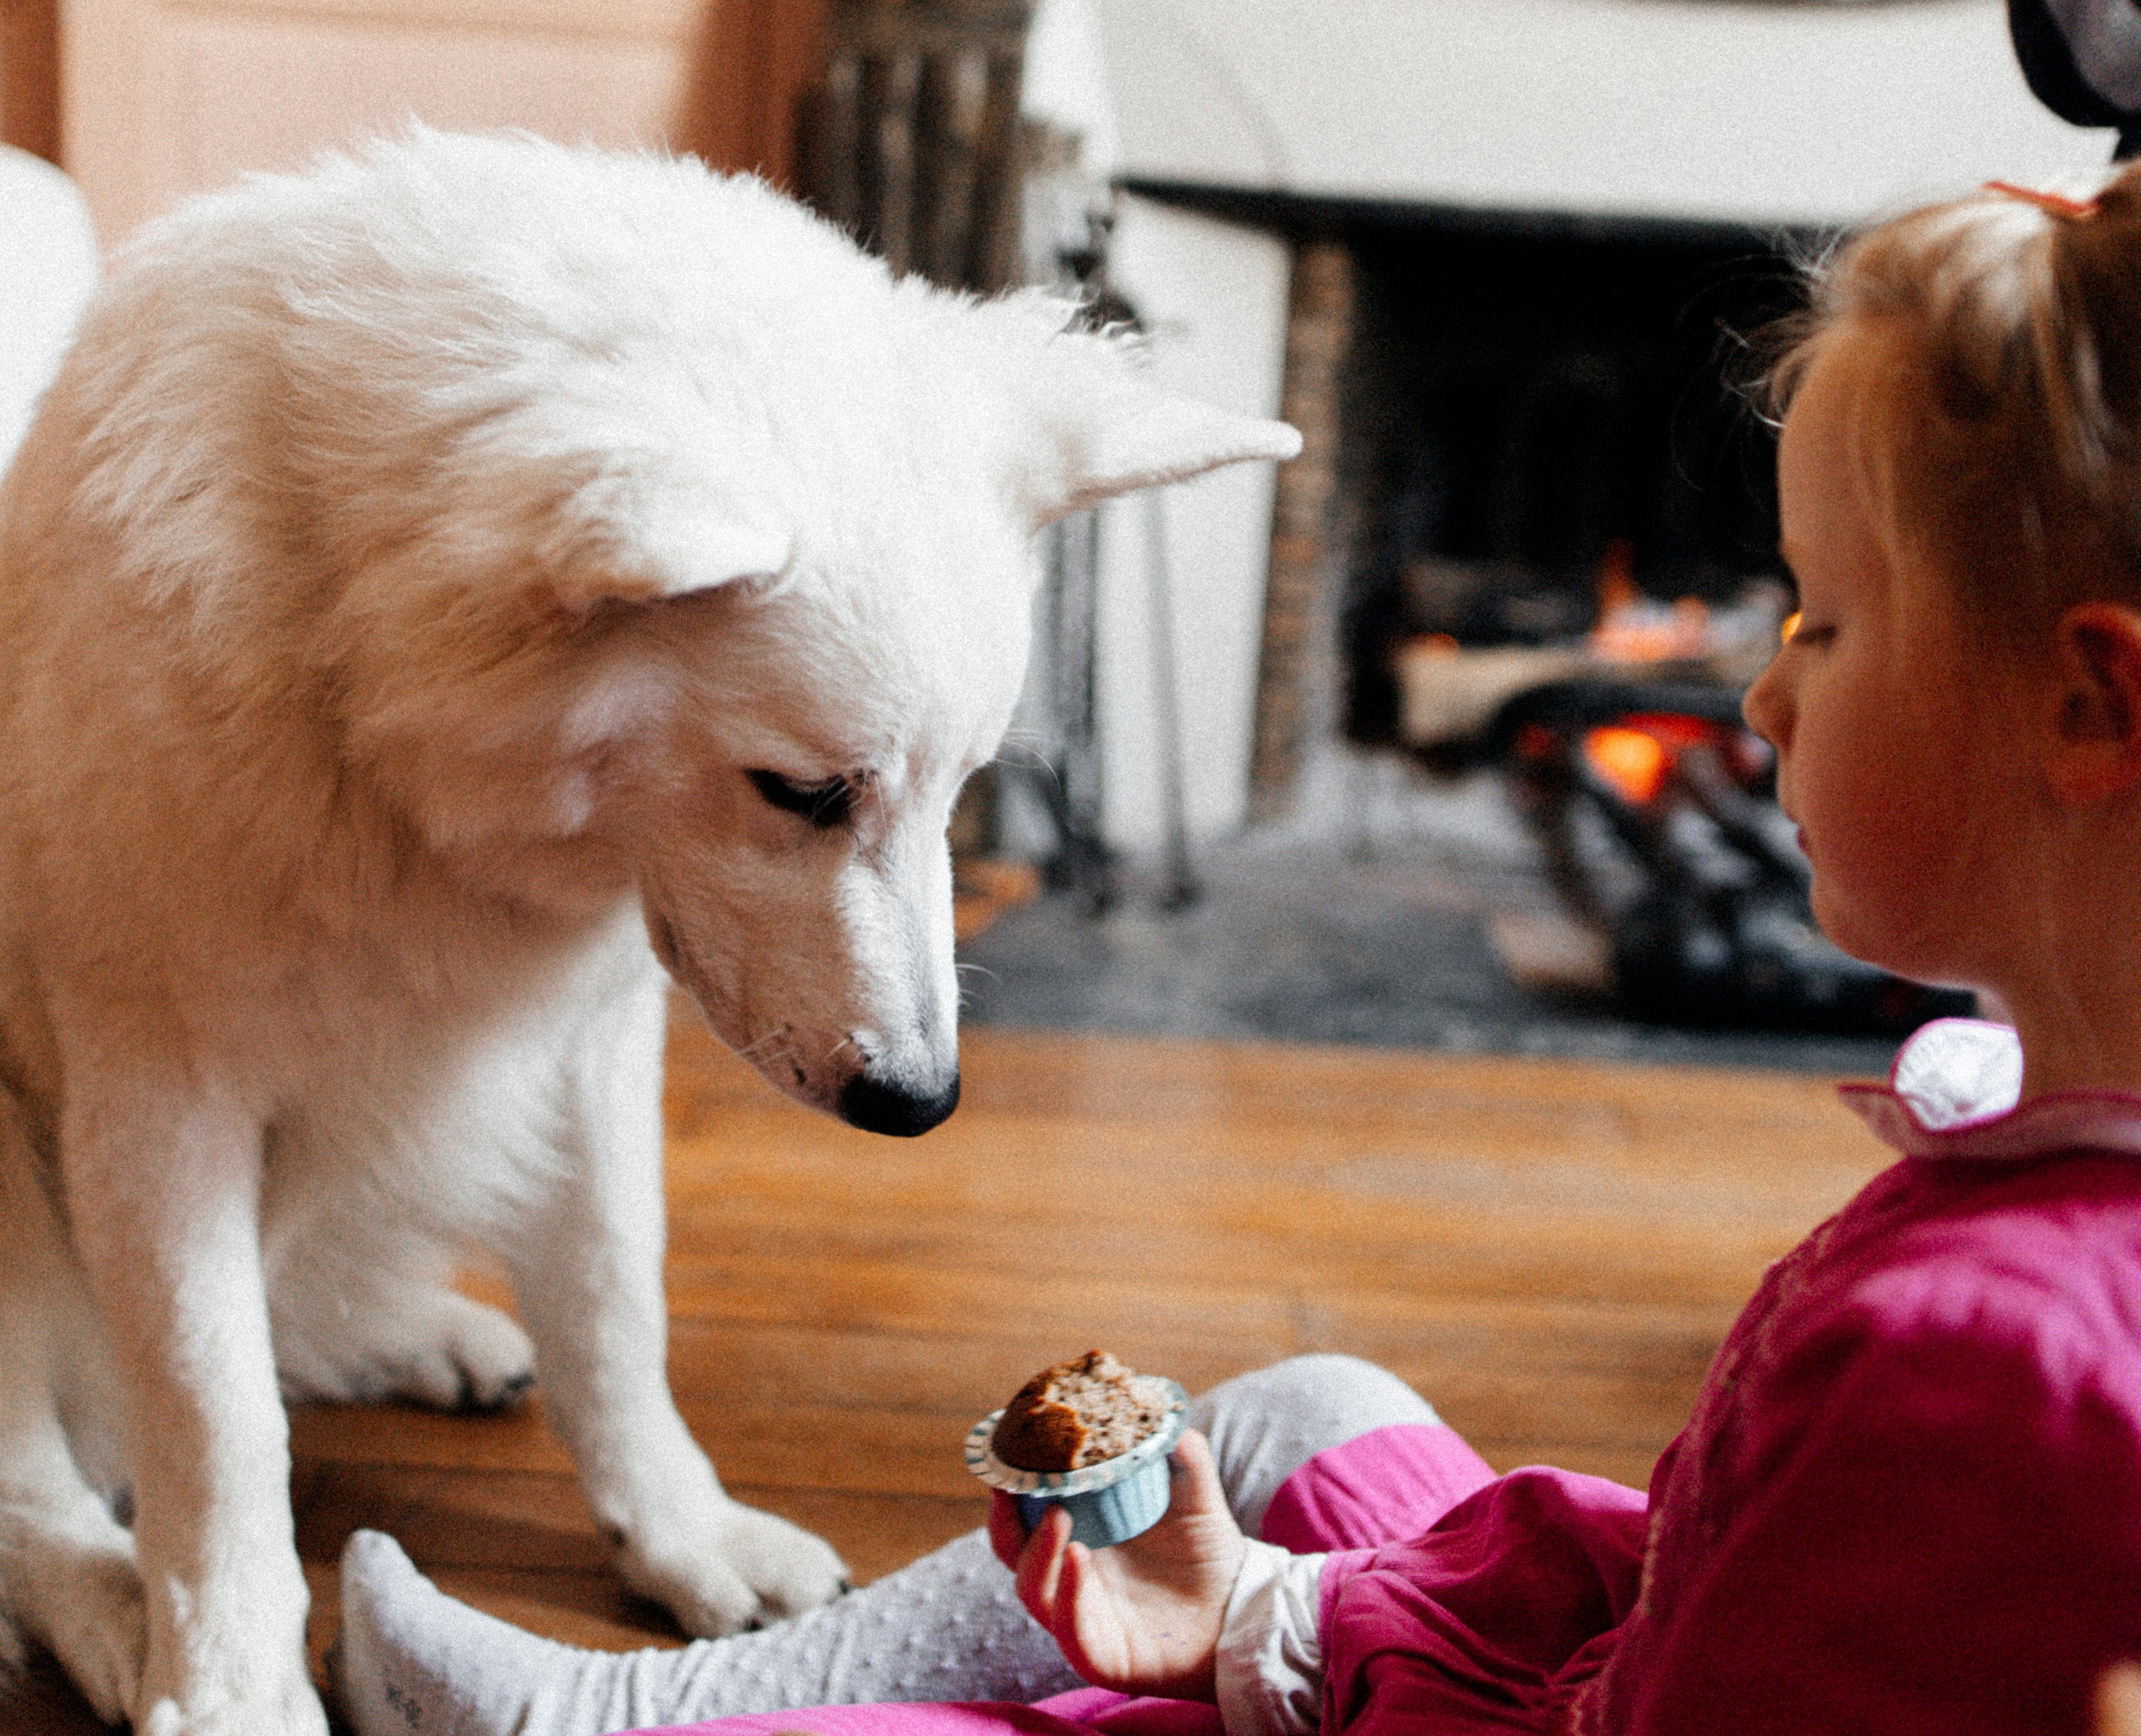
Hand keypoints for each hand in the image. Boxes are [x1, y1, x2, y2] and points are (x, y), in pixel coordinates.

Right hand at [988, 1429, 1246, 1702]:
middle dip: (1005, 1519)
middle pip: (1013, 1551)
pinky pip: (1071, 1632)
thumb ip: (1181, 1452)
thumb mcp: (1196, 1494)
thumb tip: (1160, 1409)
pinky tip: (1080, 1559)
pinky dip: (1069, 1597)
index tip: (1006, 1448)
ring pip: (1034, 1591)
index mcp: (1080, 1535)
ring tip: (1059, 1515)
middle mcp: (1070, 1576)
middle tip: (1013, 1483)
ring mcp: (1082, 1618)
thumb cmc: (1207, 1555)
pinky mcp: (1101, 1657)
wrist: (1240, 1614)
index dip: (1011, 1483)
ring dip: (1038, 1553)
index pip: (1026, 1512)